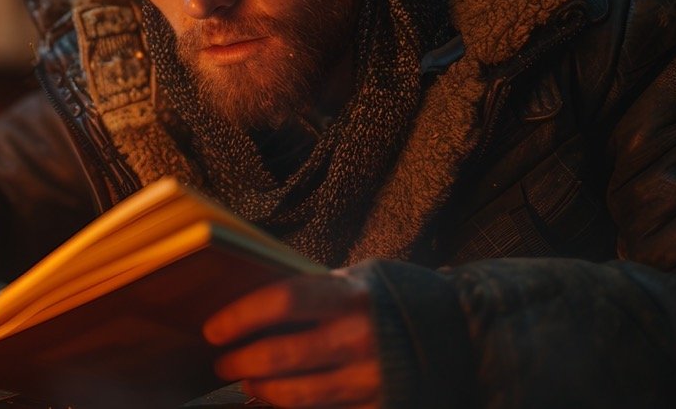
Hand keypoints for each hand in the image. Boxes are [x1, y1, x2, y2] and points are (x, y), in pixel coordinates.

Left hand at [203, 270, 382, 407]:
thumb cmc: (397, 300)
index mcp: (351, 296)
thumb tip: (255, 306)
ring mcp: (370, 379)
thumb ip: (316, 292)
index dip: (240, 317)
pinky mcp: (379, 408)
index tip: (214, 329)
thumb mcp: (361, 280)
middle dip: (239, 363)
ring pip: (294, 396)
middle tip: (222, 363)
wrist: (462, 332)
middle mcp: (359, 338)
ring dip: (261, 390)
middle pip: (278, 356)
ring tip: (248, 382)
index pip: (282, 301)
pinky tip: (280, 401)